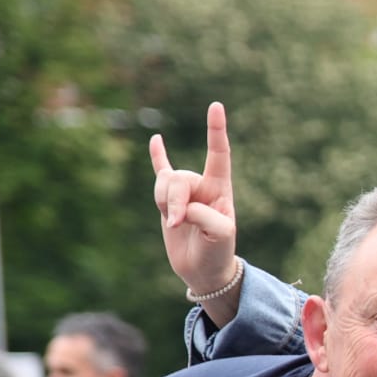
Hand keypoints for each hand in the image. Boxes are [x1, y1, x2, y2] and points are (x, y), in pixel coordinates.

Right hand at [150, 103, 238, 298]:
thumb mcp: (220, 235)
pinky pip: (160, 173)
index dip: (216, 131)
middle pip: (178, 178)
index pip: (219, 154)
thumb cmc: (219, 252)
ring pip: (162, 183)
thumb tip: (180, 207)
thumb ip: (203, 214)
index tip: (216, 106)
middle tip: (177, 224)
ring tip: (175, 224)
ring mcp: (185, 192)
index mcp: (221, 189)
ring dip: (163, 204)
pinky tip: (156, 140)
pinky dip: (158, 157)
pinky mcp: (169, 201)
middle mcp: (203, 186)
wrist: (205, 270)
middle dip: (173, 201)